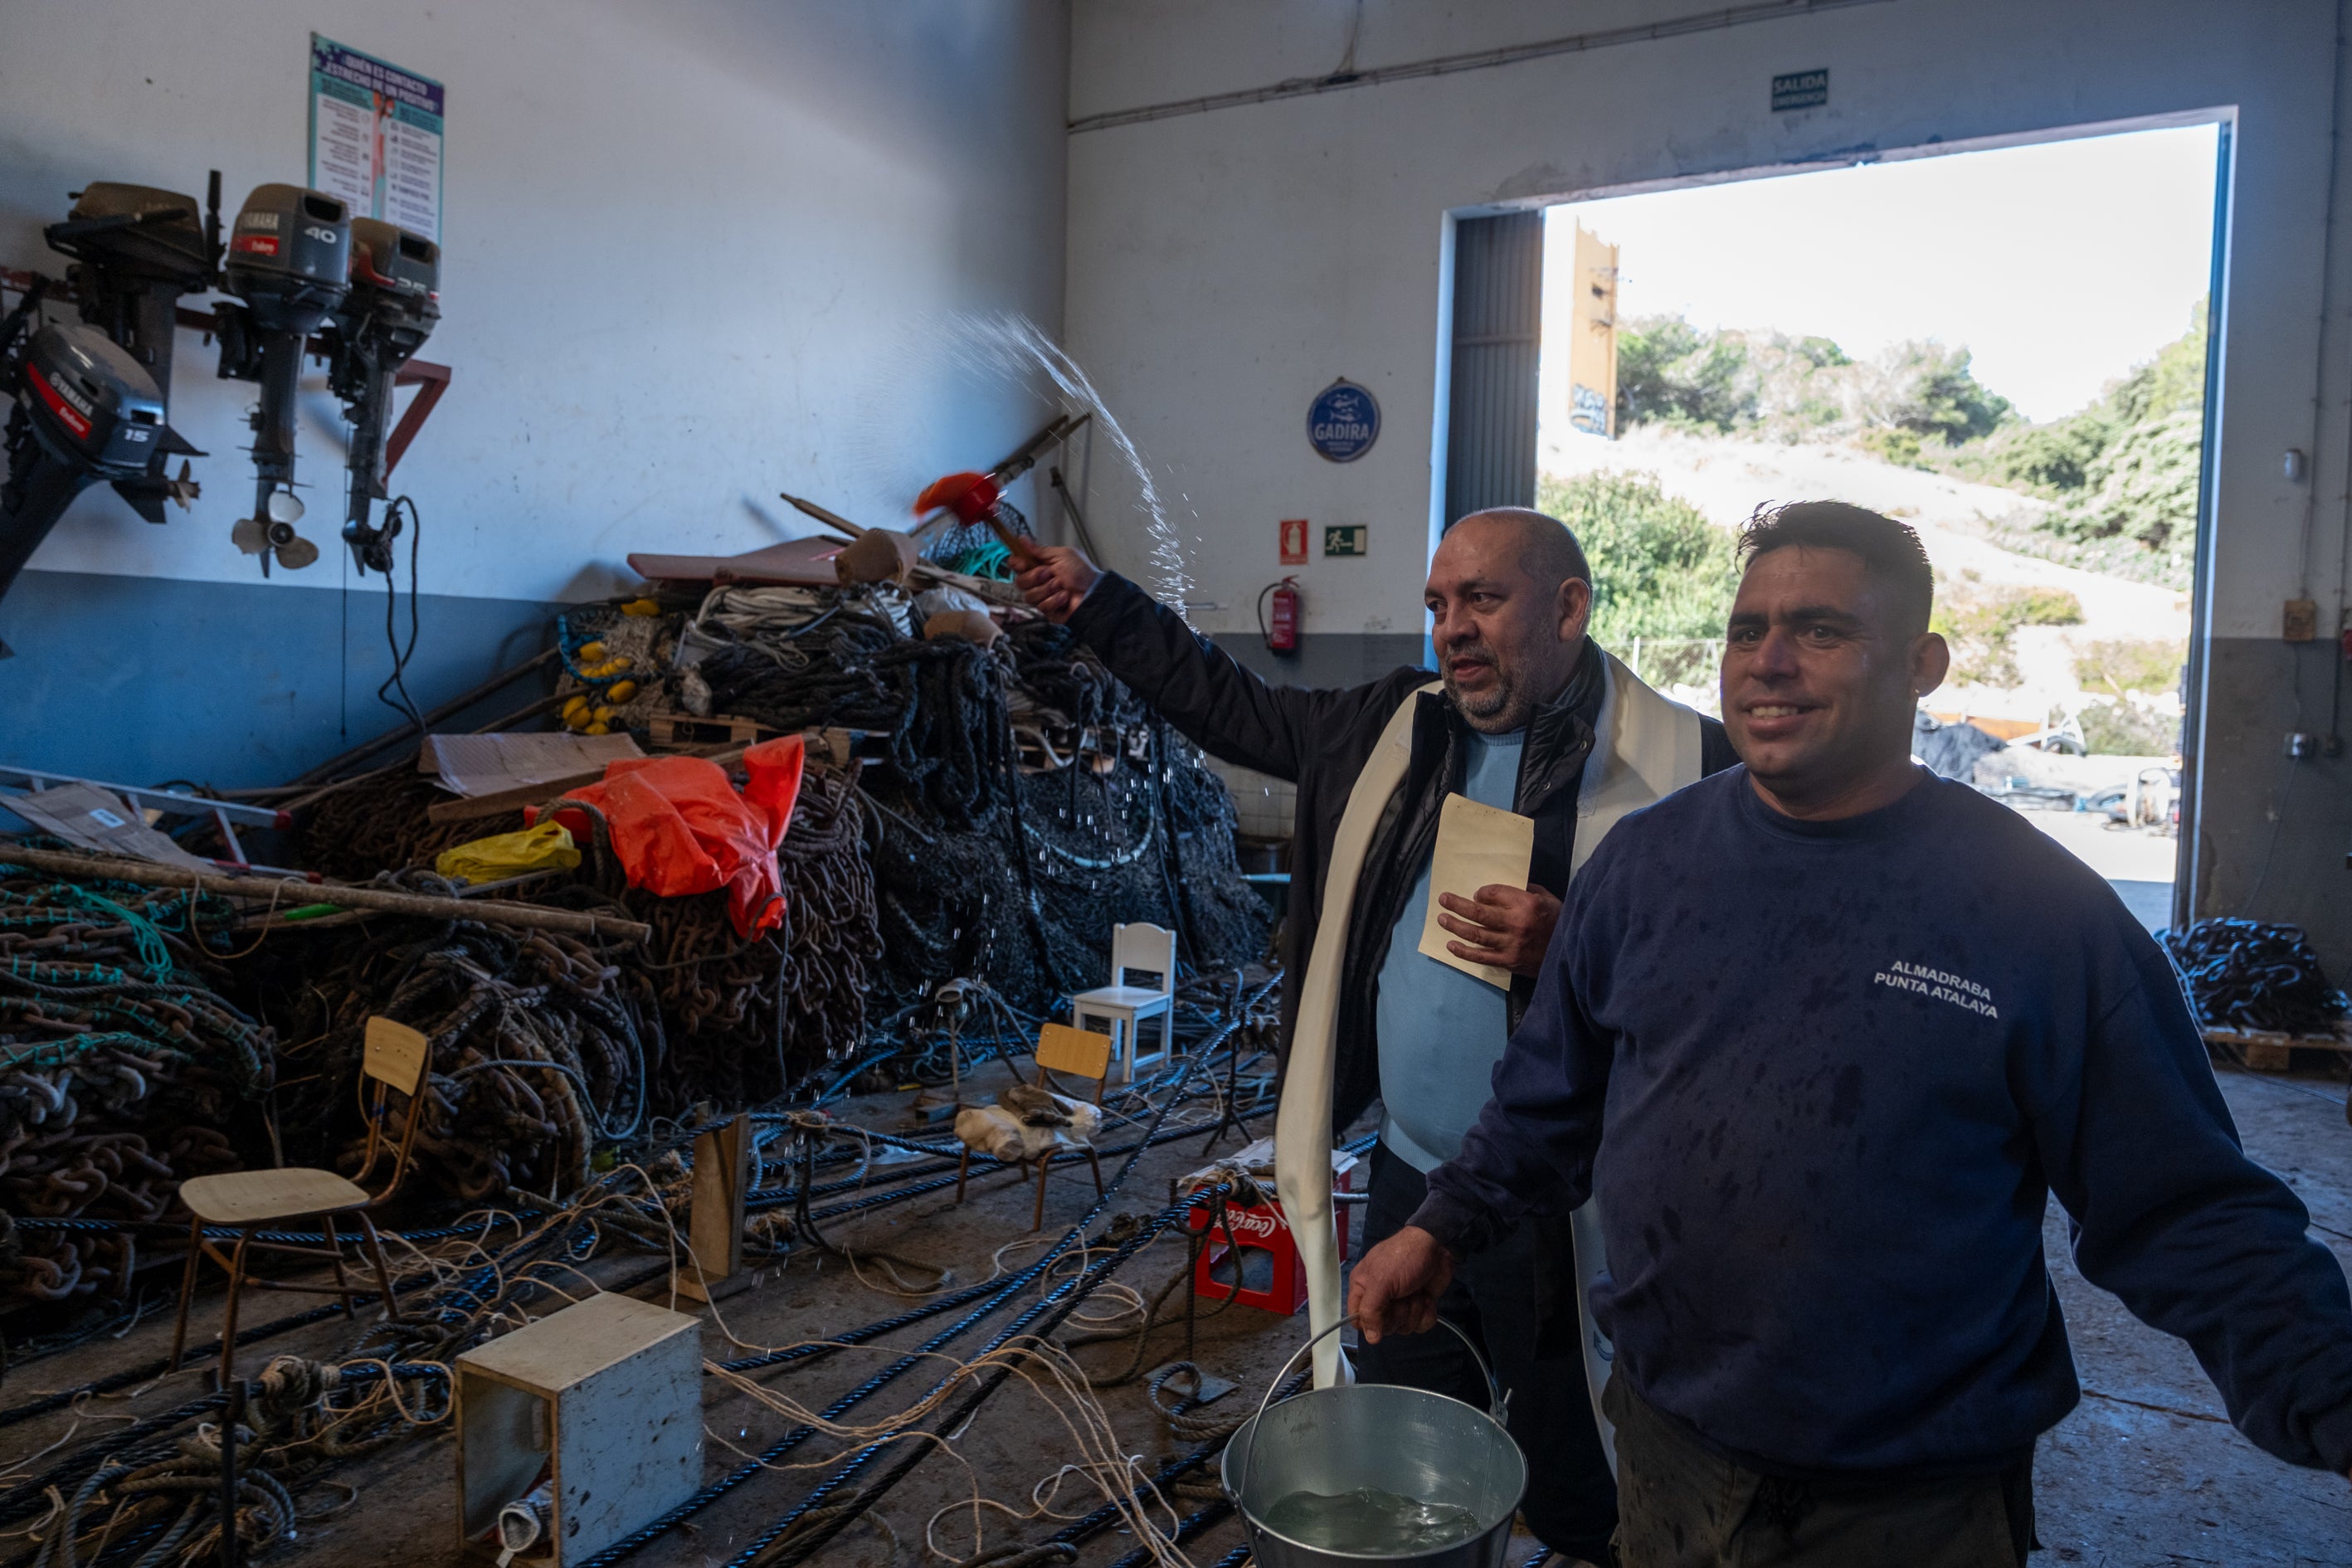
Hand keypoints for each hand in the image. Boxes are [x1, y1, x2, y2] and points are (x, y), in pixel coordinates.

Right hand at [1014, 544, 1103, 624]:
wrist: (1093, 592)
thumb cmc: (1082, 572)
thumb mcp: (1062, 555)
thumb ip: (1040, 550)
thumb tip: (1022, 539)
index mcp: (1039, 566)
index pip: (1016, 564)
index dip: (1017, 564)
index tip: (1023, 563)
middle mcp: (1037, 582)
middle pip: (1019, 581)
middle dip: (1034, 577)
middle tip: (1049, 573)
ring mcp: (1041, 596)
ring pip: (1029, 596)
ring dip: (1047, 589)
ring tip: (1062, 586)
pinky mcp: (1047, 610)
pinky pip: (1041, 607)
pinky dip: (1055, 600)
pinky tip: (1065, 597)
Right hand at [1349, 1225, 1454, 1342]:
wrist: (1436, 1246)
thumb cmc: (1403, 1258)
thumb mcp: (1381, 1281)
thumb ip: (1371, 1310)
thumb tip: (1370, 1339)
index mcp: (1363, 1289)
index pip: (1357, 1320)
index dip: (1369, 1323)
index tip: (1381, 1316)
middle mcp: (1380, 1299)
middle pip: (1383, 1327)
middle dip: (1398, 1314)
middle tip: (1403, 1295)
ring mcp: (1400, 1304)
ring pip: (1403, 1327)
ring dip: (1414, 1310)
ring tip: (1416, 1291)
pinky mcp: (1419, 1306)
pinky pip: (1420, 1325)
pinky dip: (1427, 1313)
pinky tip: (1427, 1298)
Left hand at [1435, 884, 1560, 977]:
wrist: (1572, 953)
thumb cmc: (1560, 921)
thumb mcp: (1546, 898)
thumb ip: (1524, 891)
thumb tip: (1498, 891)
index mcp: (1527, 904)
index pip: (1493, 894)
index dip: (1481, 893)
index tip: (1477, 894)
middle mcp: (1516, 923)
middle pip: (1479, 913)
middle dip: (1457, 905)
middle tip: (1443, 899)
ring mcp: (1511, 944)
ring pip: (1476, 935)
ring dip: (1456, 926)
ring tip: (1442, 919)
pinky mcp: (1509, 961)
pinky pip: (1482, 957)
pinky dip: (1464, 952)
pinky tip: (1452, 945)